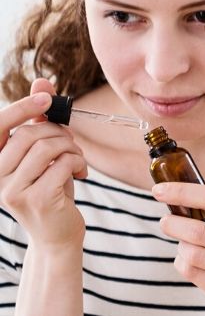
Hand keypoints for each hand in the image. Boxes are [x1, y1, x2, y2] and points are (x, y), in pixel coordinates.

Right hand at [0, 78, 86, 250]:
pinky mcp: (36, 200)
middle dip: (60, 133)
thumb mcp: (43, 154)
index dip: (22, 107)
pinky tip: (81, 173)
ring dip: (72, 148)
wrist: (57, 234)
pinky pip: (63, 164)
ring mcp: (13, 191)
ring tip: (77, 159)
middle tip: (72, 144)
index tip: (47, 98)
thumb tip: (43, 81)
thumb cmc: (50, 188)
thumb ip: (39, 121)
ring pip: (48, 147)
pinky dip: (79, 162)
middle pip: (31, 134)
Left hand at [152, 182, 204, 315]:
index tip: (159, 191)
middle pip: (198, 231)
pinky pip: (192, 273)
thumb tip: (182, 197)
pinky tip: (189, 261)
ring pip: (192, 254)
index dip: (183, 192)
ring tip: (183, 244)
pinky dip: (182, 263)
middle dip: (173, 224)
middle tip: (165, 221)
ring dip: (180, 247)